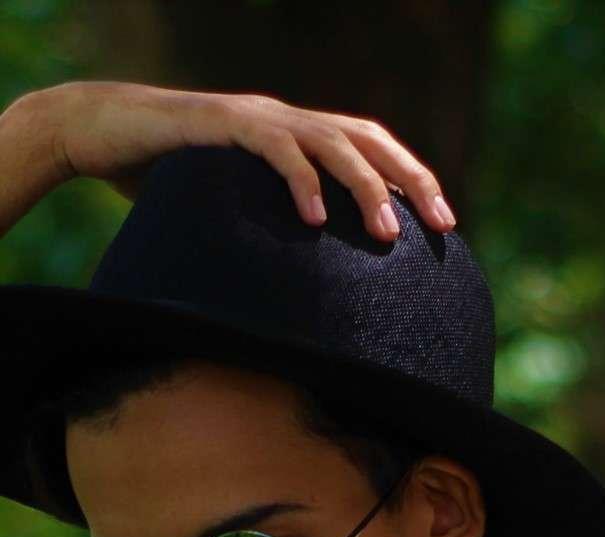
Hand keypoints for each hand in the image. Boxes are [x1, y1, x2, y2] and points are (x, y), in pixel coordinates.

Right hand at [41, 80, 454, 239]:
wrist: (103, 133)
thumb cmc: (172, 182)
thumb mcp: (241, 212)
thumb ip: (280, 233)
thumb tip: (320, 296)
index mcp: (298, 135)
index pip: (372, 148)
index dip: (412, 179)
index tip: (445, 226)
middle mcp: (286, 119)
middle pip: (367, 139)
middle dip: (410, 181)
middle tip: (439, 228)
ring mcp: (256, 117)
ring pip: (330, 141)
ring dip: (364, 188)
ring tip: (387, 235)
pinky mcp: (221, 124)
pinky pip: (271, 148)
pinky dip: (298, 182)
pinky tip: (314, 221)